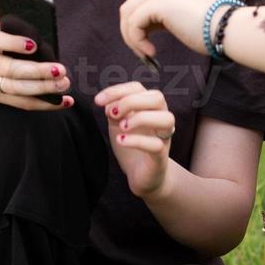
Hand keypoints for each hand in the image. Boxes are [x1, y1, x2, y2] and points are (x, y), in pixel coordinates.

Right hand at [0, 0, 72, 110]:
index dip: (13, 43)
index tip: (34, 44)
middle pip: (11, 69)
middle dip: (37, 71)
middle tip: (61, 69)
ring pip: (17, 89)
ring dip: (43, 89)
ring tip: (64, 83)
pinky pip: (20, 103)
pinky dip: (42, 104)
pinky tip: (62, 101)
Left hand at [80, 0, 218, 63]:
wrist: (227, 29)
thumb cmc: (210, 29)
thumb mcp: (180, 17)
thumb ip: (160, 15)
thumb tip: (143, 27)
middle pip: (127, 4)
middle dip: (127, 31)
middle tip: (141, 51)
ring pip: (127, 15)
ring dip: (132, 39)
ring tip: (147, 53)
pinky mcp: (157, 2)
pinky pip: (134, 24)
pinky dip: (137, 42)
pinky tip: (151, 52)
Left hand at [94, 81, 174, 198]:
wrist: (141, 175)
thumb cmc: (132, 146)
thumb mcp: (118, 124)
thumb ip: (114, 110)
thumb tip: (108, 102)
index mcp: (150, 107)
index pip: (138, 88)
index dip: (117, 90)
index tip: (98, 101)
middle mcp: (161, 118)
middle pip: (157, 98)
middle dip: (131, 101)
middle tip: (113, 114)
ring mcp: (164, 138)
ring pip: (166, 118)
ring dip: (141, 118)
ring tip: (122, 127)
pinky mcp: (161, 156)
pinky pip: (156, 145)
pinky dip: (136, 141)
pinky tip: (121, 140)